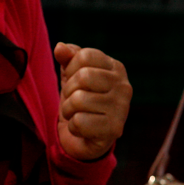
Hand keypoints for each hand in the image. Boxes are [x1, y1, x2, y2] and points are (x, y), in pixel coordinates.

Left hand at [54, 42, 131, 160]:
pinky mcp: (114, 129)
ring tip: (76, 114)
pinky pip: (79, 122)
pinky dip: (73, 127)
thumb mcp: (72, 75)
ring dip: (68, 110)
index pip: (84, 55)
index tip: (73, 81)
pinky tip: (83, 129)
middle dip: (69, 90)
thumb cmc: (81, 100)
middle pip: (83, 76)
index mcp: (116, 68)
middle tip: (73, 100)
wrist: (85, 138)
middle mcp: (124, 86)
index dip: (70, 68)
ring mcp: (122, 108)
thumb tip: (60, 47)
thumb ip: (67, 58)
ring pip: (79, 100)